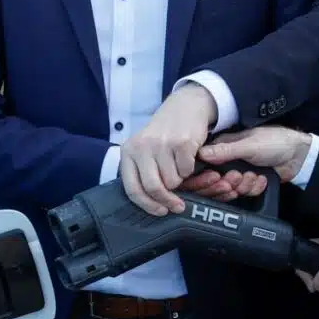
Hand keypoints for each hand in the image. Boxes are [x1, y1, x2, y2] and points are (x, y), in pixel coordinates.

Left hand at [121, 83, 218, 215]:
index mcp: (128, 151)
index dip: (147, 205)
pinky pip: (187, 171)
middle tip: (177, 206)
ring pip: (173, 181)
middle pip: (153, 188)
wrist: (185, 106)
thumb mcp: (145, 150)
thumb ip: (143, 173)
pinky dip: (190, 169)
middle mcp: (142, 147)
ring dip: (180, 180)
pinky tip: (187, 157)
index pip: (132, 188)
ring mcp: (162, 144)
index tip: (160, 211)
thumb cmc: (164, 135)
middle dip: (167, 200)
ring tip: (179, 167)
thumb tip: (155, 205)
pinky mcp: (182, 142)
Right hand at [197, 127, 311, 190]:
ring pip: (230, 190)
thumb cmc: (274, 142)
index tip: (216, 178)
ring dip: (244, 185)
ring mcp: (238, 173)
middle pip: (215, 183)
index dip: (207, 177)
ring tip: (254, 175)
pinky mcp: (249, 184)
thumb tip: (200, 153)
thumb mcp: (249, 145)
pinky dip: (255, 188)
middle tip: (239, 176)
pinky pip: (244, 193)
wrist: (297, 156)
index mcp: (222, 148)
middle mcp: (227, 162)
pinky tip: (262, 178)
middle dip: (229, 183)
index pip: (203, 166)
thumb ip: (224, 151)